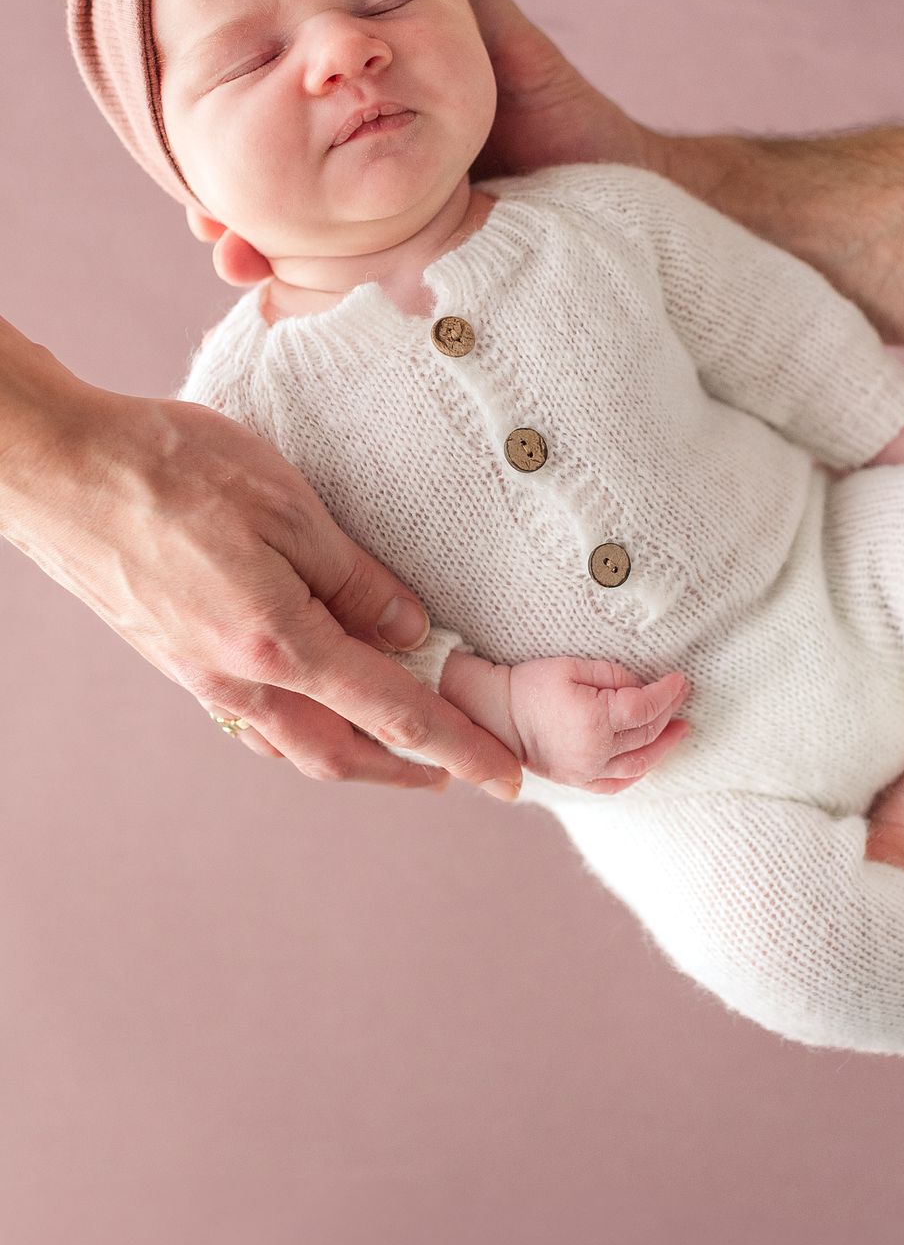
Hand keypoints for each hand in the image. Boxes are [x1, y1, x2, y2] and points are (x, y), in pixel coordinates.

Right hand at [10, 381, 523, 794]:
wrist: (58, 469)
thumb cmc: (170, 469)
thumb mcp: (288, 505)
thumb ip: (355, 576)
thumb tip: (408, 629)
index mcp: (279, 641)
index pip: (392, 712)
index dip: (456, 746)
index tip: (503, 776)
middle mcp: (239, 677)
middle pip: (342, 754)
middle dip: (410, 771)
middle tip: (461, 772)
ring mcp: (200, 675)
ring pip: (294, 745)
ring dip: (356, 756)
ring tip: (399, 750)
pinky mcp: (176, 657)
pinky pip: (254, 720)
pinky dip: (302, 732)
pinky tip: (315, 711)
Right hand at [183, 0, 658, 282]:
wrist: (622, 200)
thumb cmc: (566, 117)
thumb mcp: (506, 47)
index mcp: (368, 119)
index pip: (282, 122)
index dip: (228, 131)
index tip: (189, 134)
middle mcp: (364, 178)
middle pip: (274, 194)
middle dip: (226, 211)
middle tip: (207, 225)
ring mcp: (383, 234)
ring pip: (299, 249)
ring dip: (257, 258)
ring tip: (234, 260)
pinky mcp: (412, 275)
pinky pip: (349, 291)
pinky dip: (308, 299)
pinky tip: (279, 307)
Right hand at [507, 656, 692, 793]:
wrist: (497, 715)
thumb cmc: (532, 685)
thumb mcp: (573, 667)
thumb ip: (614, 676)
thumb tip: (642, 688)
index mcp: (594, 720)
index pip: (646, 706)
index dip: (667, 692)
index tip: (681, 680)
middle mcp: (594, 752)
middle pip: (647, 733)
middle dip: (670, 711)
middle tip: (683, 695)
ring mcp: (586, 772)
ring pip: (639, 763)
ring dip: (664, 745)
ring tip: (680, 729)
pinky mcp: (578, 781)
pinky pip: (617, 784)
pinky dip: (639, 772)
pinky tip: (651, 758)